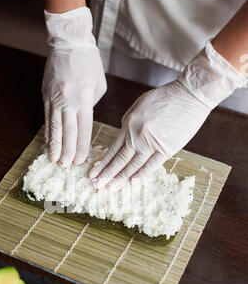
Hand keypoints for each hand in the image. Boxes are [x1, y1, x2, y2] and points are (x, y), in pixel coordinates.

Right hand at [42, 7, 106, 166]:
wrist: (69, 43)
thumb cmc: (89, 64)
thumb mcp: (98, 86)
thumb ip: (91, 107)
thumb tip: (83, 124)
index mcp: (84, 98)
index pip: (83, 129)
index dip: (80, 147)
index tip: (79, 160)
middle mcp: (68, 100)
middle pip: (67, 132)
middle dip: (67, 151)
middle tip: (66, 165)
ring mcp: (54, 98)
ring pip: (54, 127)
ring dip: (54, 146)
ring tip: (54, 159)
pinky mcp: (45, 95)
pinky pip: (46, 118)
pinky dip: (47, 132)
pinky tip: (48, 143)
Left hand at [89, 40, 245, 190]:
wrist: (189, 95)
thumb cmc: (164, 98)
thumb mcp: (138, 105)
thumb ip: (128, 123)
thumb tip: (122, 138)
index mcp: (129, 125)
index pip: (112, 149)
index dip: (102, 163)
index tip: (93, 173)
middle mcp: (138, 136)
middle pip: (119, 160)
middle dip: (107, 174)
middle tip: (97, 185)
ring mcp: (152, 143)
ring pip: (133, 165)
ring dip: (121, 178)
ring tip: (111, 188)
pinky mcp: (167, 148)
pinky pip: (152, 165)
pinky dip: (142, 175)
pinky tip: (132, 183)